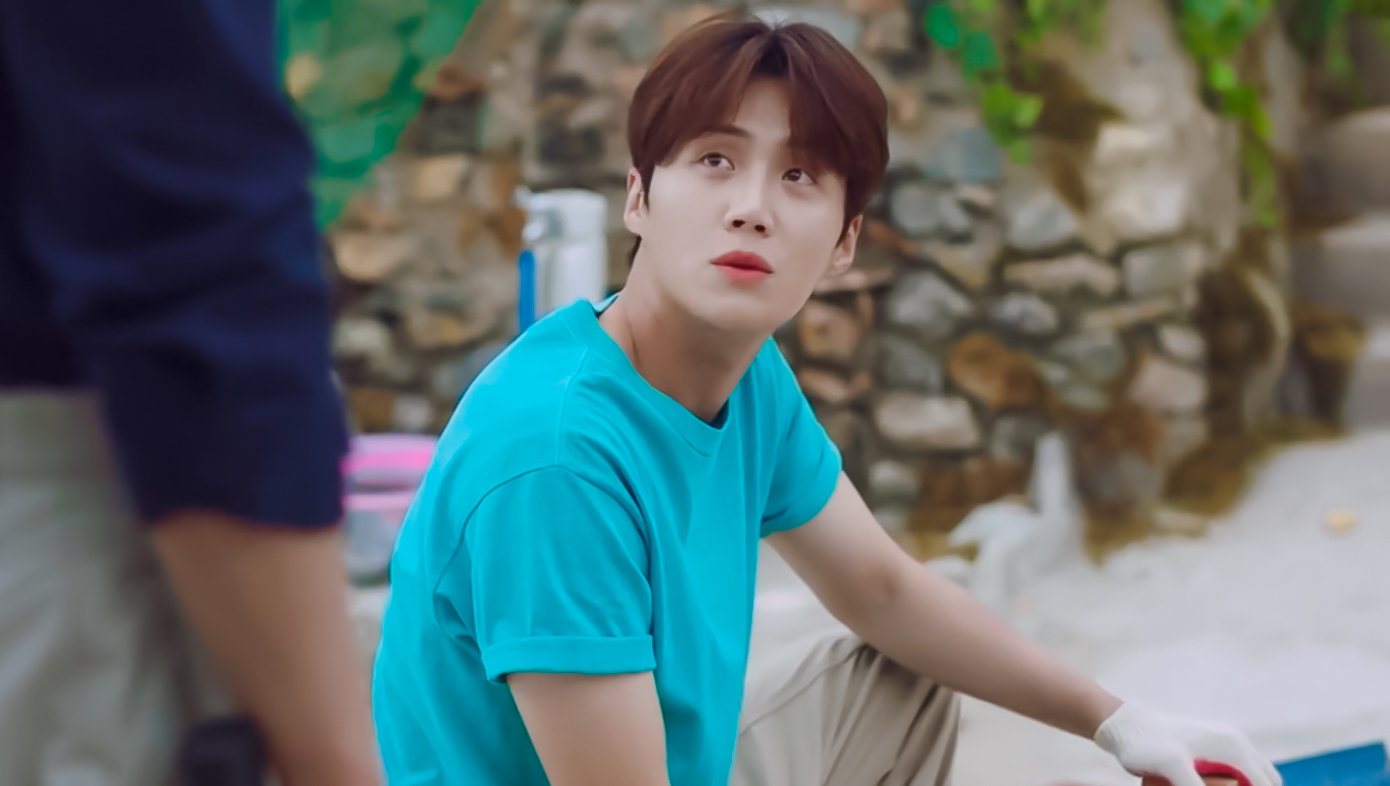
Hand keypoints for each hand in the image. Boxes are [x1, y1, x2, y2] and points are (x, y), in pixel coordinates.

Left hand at [1094, 703, 1280, 785]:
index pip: (1265, 784)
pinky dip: (1228, 783)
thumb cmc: (1144, 744)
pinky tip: (1202, 783)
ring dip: (1241, 784)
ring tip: (1204, 783)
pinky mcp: (1210, 749)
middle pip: (1265, 779)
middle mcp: (1234, 741)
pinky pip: (1233, 773)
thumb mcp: (1171, 766)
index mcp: (1233, 746)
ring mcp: (1224, 743)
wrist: (1122, 726)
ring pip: (1250, 776)